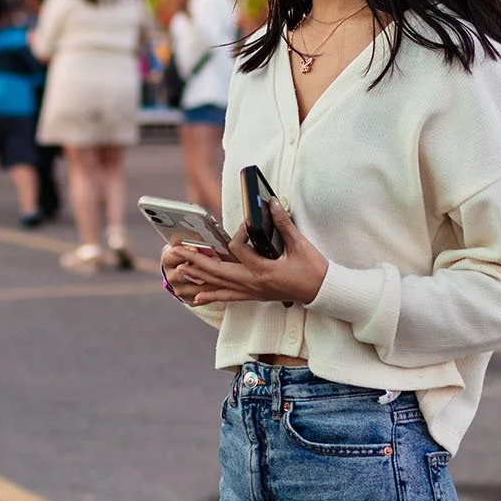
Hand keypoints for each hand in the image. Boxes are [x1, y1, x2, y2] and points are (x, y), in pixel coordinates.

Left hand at [171, 200, 328, 306]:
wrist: (321, 292)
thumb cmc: (313, 270)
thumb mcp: (300, 244)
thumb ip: (283, 223)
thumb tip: (273, 203)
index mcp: (263, 270)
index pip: (239, 249)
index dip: (239, 233)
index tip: (246, 223)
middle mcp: (254, 283)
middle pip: (218, 271)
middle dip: (196, 260)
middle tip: (178, 251)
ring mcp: (252, 291)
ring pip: (219, 285)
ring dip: (199, 277)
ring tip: (180, 270)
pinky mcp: (255, 295)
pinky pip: (229, 296)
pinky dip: (212, 295)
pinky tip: (197, 297)